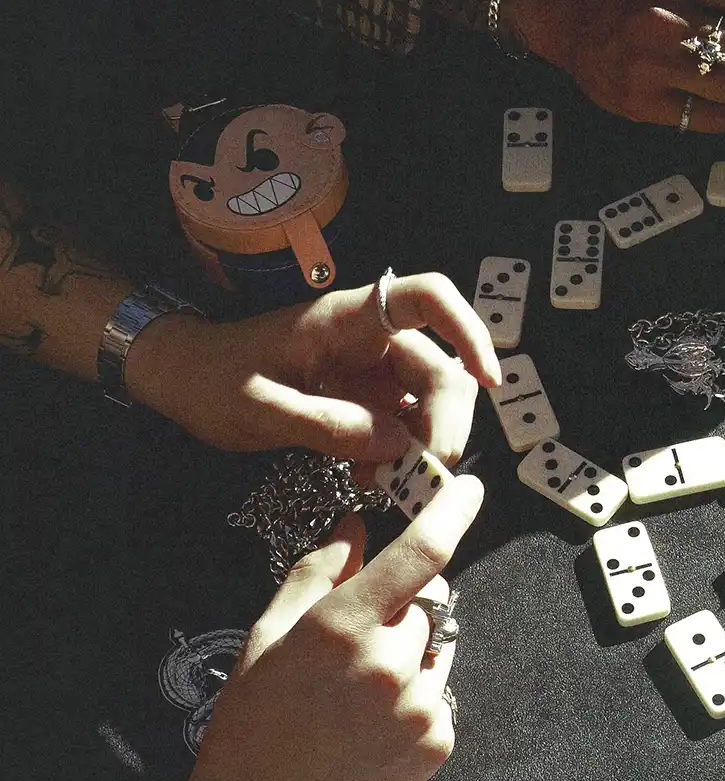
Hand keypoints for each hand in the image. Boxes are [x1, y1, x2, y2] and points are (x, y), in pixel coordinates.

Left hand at [128, 274, 500, 462]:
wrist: (181, 377)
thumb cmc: (212, 380)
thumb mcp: (258, 409)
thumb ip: (327, 426)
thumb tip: (399, 446)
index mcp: (347, 320)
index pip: (428, 298)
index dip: (469, 330)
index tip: (488, 380)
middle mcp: (372, 339)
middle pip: (442, 369)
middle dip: (446, 424)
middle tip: (421, 474)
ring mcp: (373, 369)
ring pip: (432, 402)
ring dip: (425, 445)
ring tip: (388, 482)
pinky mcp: (367, 398)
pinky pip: (406, 424)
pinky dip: (401, 455)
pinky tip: (373, 478)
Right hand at [189, 475, 482, 780]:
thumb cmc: (253, 725)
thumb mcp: (267, 638)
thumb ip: (318, 573)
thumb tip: (357, 526)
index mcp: (342, 628)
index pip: (420, 555)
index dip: (452, 513)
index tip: (471, 487)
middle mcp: (390, 664)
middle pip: (427, 603)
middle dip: (402, 606)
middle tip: (355, 640)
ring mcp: (421, 706)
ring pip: (438, 648)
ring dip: (411, 653)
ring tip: (357, 693)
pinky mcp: (439, 741)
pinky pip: (441, 693)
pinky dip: (416, 696)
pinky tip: (370, 725)